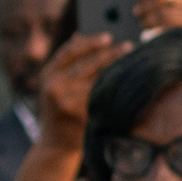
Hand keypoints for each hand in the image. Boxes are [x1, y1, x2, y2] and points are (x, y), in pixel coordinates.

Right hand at [34, 33, 124, 155]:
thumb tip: (80, 35)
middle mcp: (53, 87)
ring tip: (134, 63)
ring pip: (97, 81)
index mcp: (47, 75)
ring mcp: (65, 103)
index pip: (69, 51)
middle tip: (129, 45)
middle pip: (86, 64)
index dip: (90, 42)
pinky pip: (101, 99)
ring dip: (117, 71)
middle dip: (109, 54)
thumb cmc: (61, 111)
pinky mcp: (78, 116)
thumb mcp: (56, 85)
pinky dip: (116, 90)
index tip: (109, 36)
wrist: (55, 145)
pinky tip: (130, 84)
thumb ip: (66, 64)